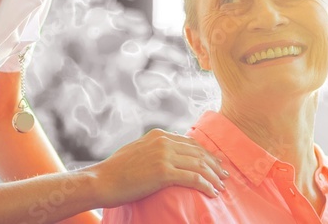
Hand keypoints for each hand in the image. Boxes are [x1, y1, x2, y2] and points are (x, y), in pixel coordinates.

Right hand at [85, 129, 229, 207]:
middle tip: (224, 176)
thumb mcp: (137, 150)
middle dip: (214, 165)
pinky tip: (212, 192)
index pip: (190, 143)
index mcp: (159, 135)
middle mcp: (163, 142)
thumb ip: (154, 147)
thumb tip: (170, 149)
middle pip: (198, 153)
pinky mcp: (163, 172)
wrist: (103, 180)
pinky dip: (206, 185)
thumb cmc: (117, 170)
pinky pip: (193, 178)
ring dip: (213, 177)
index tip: (215, 164)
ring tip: (221, 186)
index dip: (206, 154)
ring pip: (199, 165)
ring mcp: (164, 156)